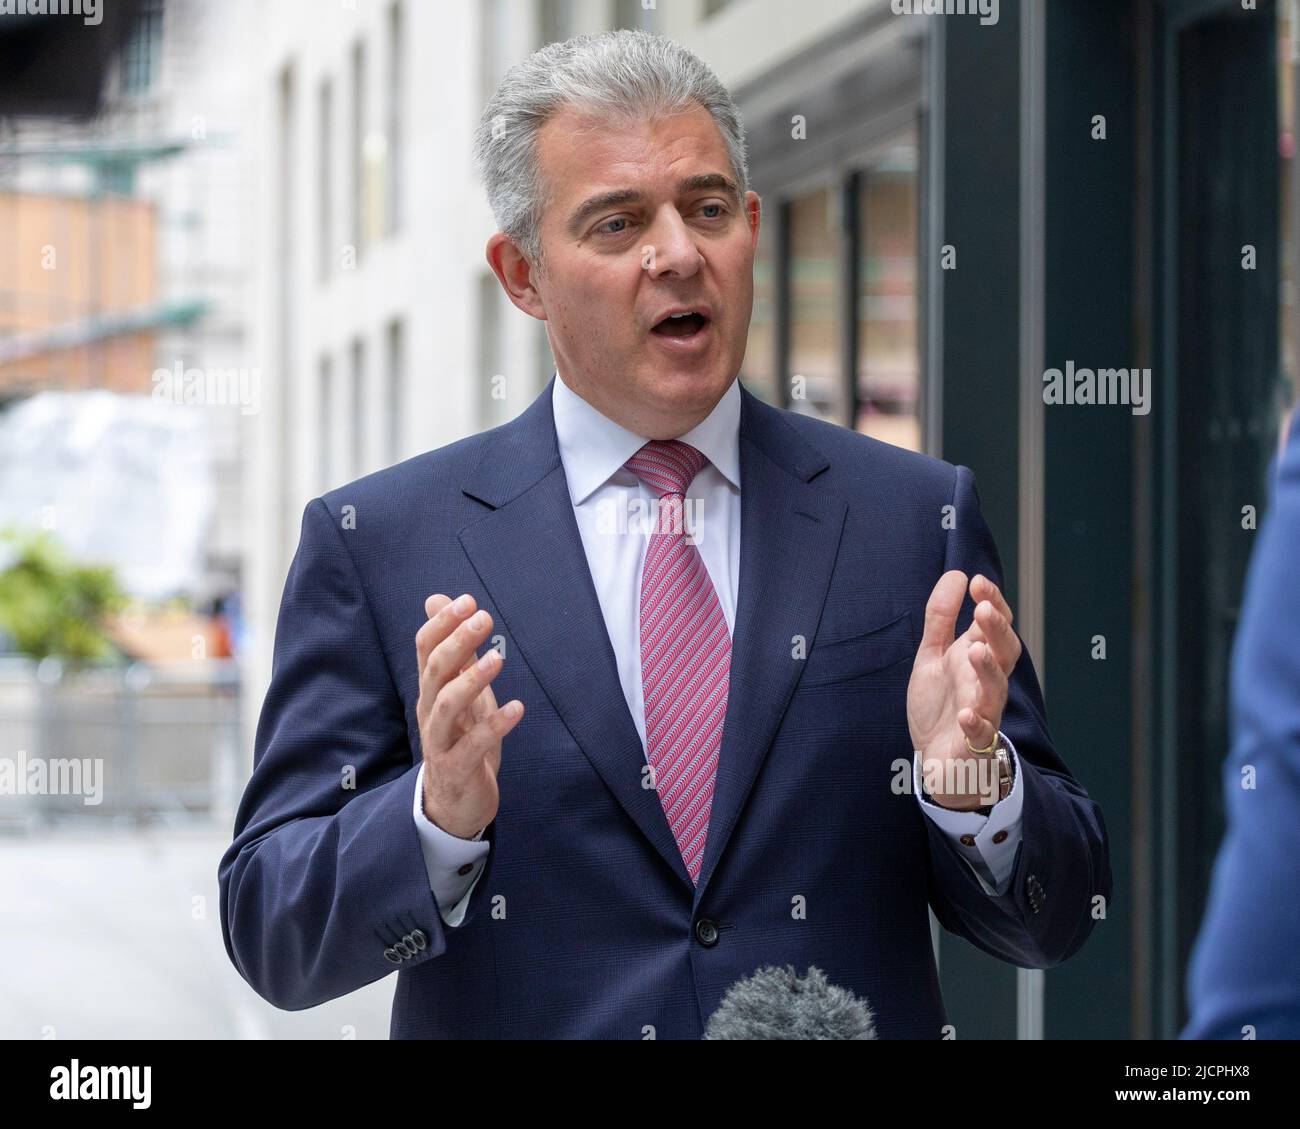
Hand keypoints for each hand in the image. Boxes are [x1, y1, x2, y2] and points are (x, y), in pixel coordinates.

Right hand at [416, 593, 523, 838]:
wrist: (455, 803)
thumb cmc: (461, 739)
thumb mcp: (458, 689)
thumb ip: (453, 648)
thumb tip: (438, 599)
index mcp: (432, 689)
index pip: (426, 649)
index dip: (443, 623)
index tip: (468, 601)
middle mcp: (430, 711)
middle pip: (435, 671)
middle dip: (457, 642)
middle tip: (484, 618)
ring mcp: (440, 741)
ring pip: (447, 706)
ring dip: (472, 680)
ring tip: (498, 659)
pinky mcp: (457, 769)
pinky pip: (472, 746)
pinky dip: (495, 725)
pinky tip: (517, 708)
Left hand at [907, 571, 1020, 810]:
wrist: (937, 757)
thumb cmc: (940, 704)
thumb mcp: (932, 654)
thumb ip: (941, 617)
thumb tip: (956, 574)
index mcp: (977, 657)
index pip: (994, 625)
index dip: (991, 602)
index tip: (976, 581)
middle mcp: (986, 681)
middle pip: (1004, 652)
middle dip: (996, 630)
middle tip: (984, 609)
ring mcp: (983, 710)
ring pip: (996, 688)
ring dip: (988, 670)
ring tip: (975, 650)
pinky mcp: (973, 741)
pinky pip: (980, 732)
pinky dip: (975, 723)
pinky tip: (965, 713)